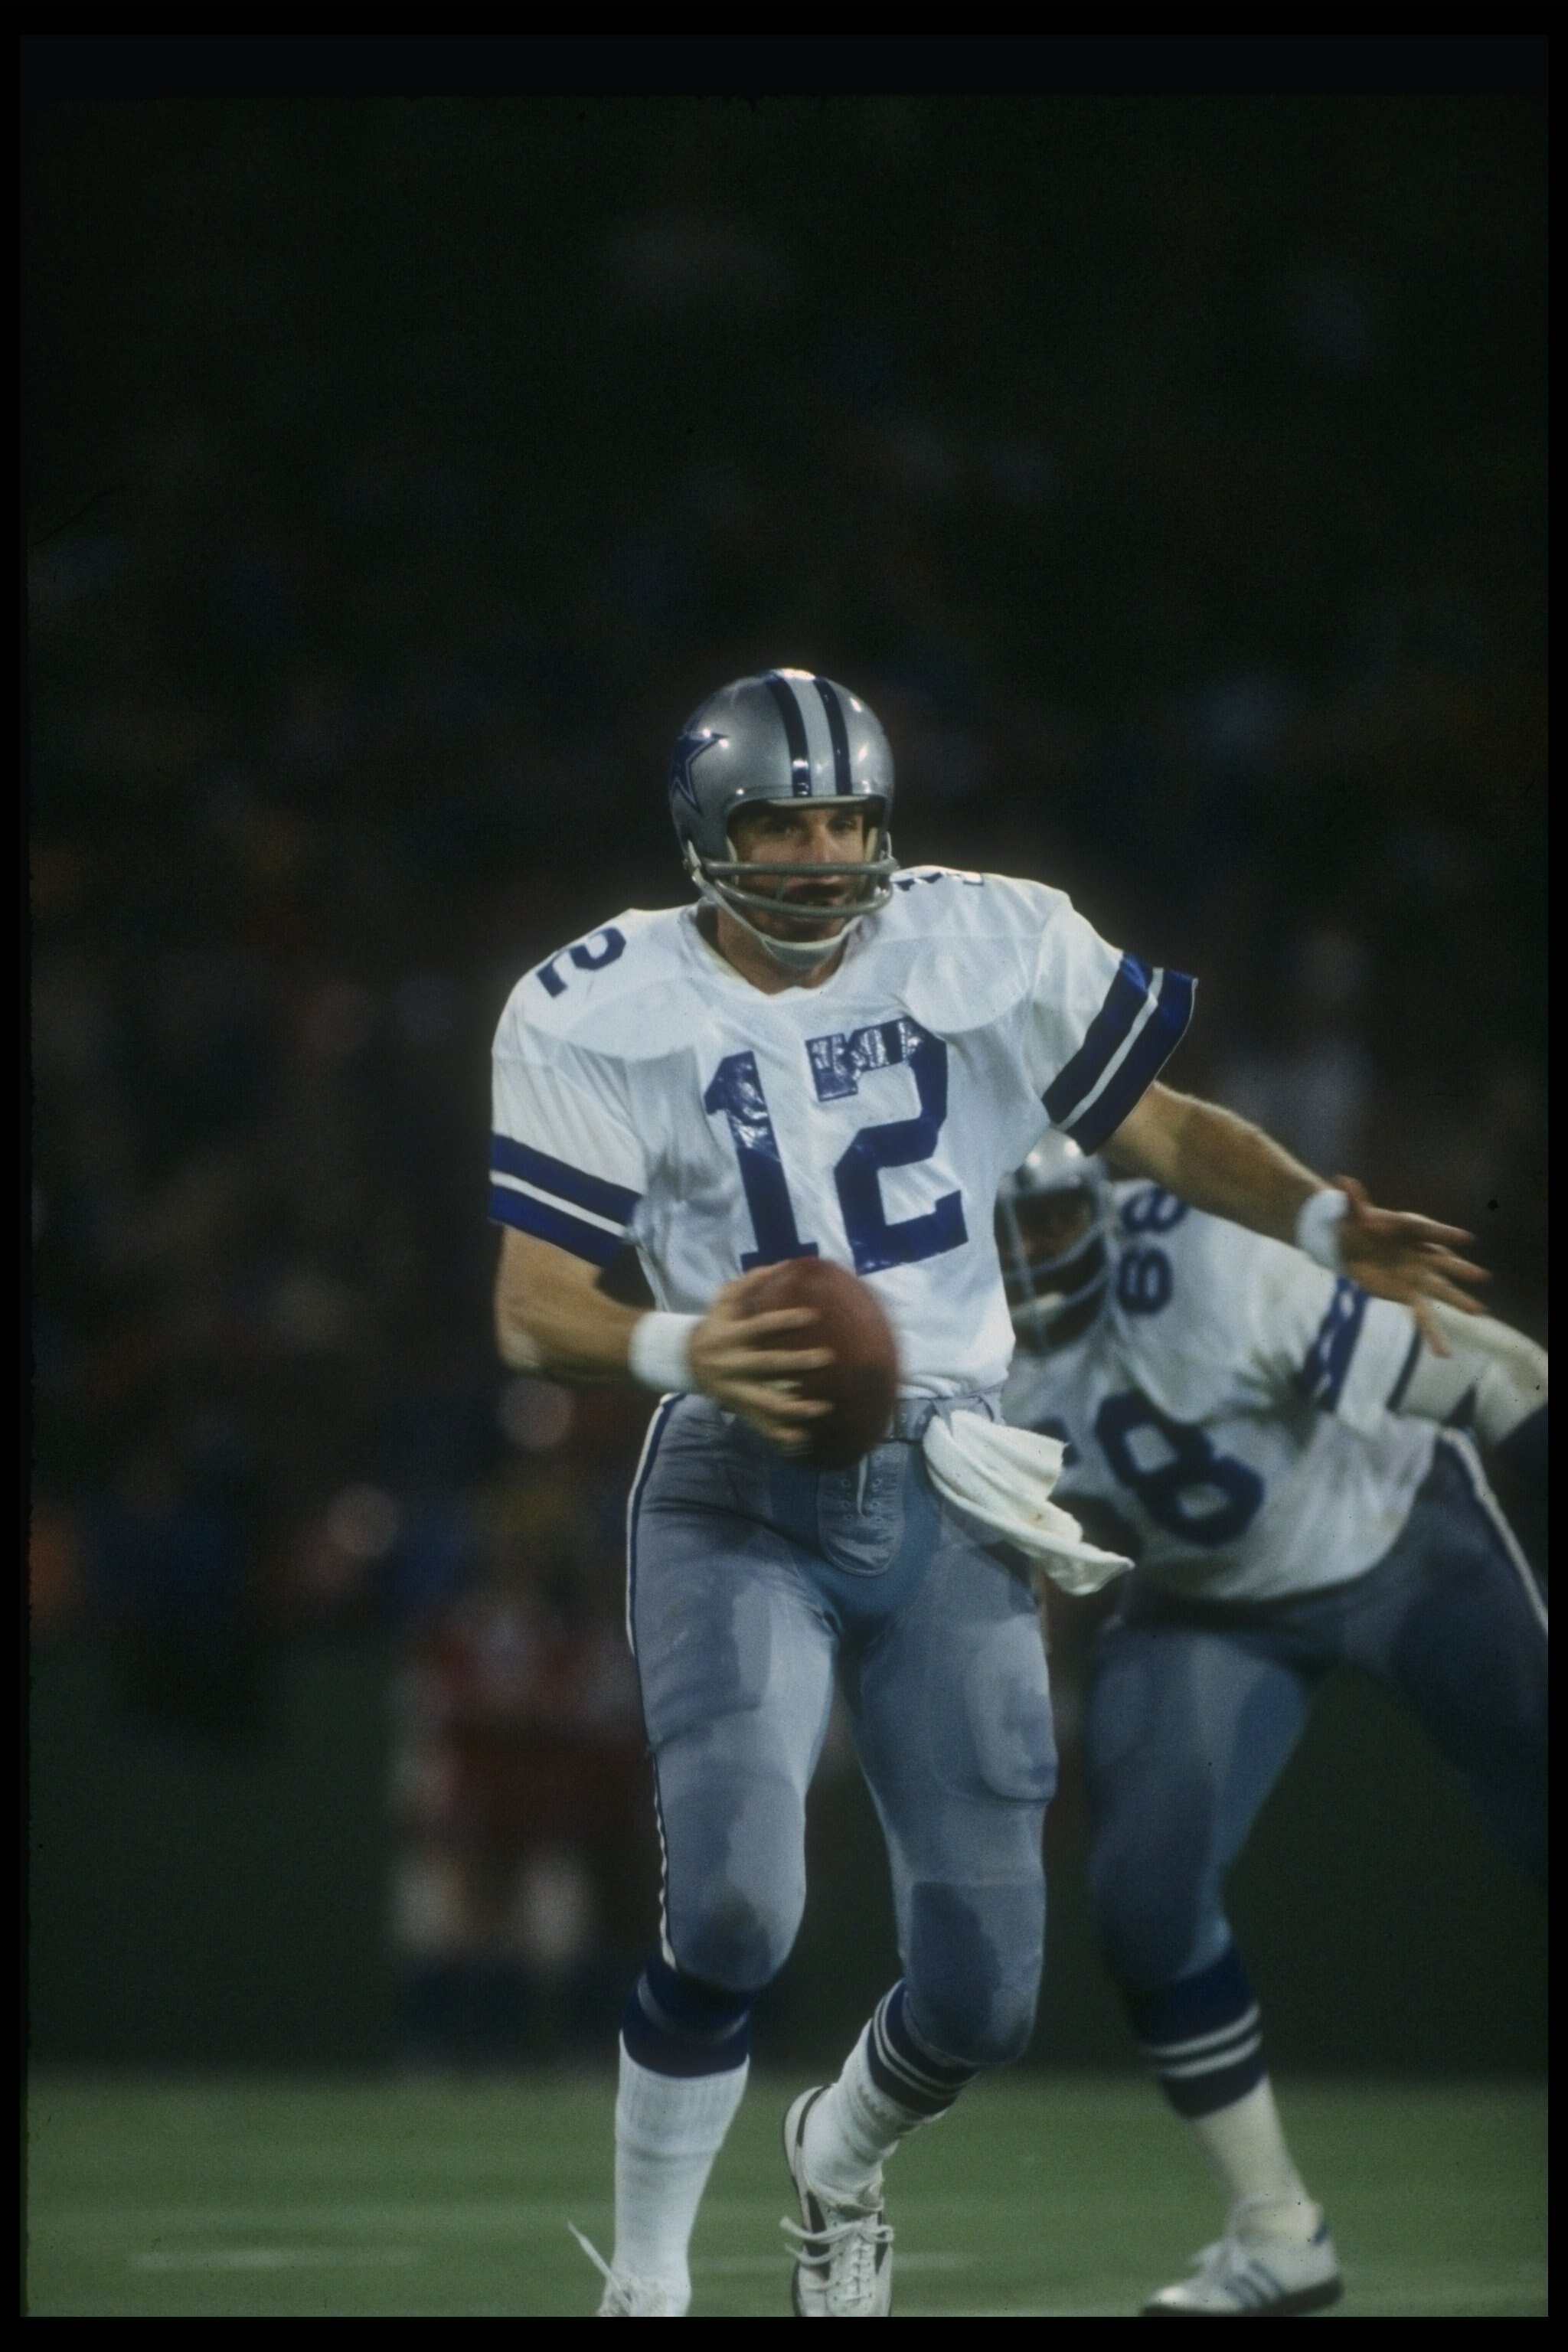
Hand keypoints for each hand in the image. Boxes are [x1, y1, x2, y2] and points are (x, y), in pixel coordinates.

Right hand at [688, 1268, 835, 1449]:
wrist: (683, 1360)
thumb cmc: (714, 1324)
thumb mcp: (723, 1300)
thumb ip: (750, 1282)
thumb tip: (785, 1263)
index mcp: (732, 1335)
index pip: (761, 1326)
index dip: (786, 1321)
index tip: (814, 1315)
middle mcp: (734, 1364)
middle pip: (769, 1365)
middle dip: (798, 1363)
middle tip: (828, 1358)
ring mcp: (736, 1389)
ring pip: (767, 1402)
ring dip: (796, 1407)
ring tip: (824, 1407)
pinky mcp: (739, 1407)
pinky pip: (760, 1425)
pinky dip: (779, 1435)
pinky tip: (802, 1440)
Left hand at [1334, 1176, 1488, 1353]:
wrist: (1352, 1244)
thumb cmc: (1358, 1224)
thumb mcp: (1353, 1213)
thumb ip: (1352, 1201)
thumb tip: (1342, 1181)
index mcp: (1412, 1229)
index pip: (1430, 1231)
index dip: (1446, 1235)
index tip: (1465, 1239)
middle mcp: (1422, 1253)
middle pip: (1443, 1262)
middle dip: (1460, 1269)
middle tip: (1480, 1275)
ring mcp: (1419, 1276)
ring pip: (1441, 1291)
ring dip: (1458, 1300)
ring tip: (1479, 1311)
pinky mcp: (1409, 1295)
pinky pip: (1424, 1316)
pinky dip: (1433, 1334)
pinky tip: (1444, 1353)